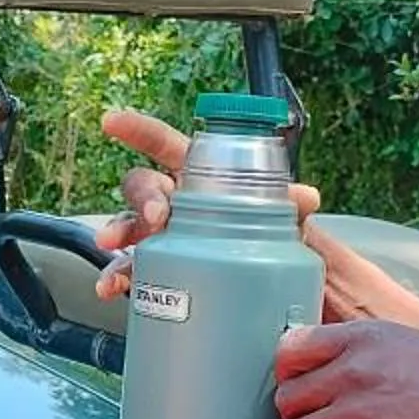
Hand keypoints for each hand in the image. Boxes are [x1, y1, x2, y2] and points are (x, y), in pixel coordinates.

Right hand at [92, 107, 319, 300]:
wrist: (277, 297)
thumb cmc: (272, 246)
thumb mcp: (284, 225)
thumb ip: (289, 209)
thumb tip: (306, 197)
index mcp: (199, 181)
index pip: (166, 146)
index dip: (139, 130)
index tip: (112, 121)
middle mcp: (176, 205)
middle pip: (144, 185)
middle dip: (142, 196)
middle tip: (154, 218)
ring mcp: (164, 238)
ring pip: (131, 227)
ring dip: (119, 231)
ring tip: (114, 245)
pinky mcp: (160, 271)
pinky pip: (131, 270)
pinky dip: (118, 277)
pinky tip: (113, 288)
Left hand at [272, 320, 418, 418]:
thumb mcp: (413, 345)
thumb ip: (368, 355)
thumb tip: (332, 375)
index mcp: (365, 337)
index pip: (292, 349)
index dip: (289, 375)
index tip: (298, 391)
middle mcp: (353, 371)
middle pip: (287, 397)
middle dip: (295, 418)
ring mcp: (357, 415)